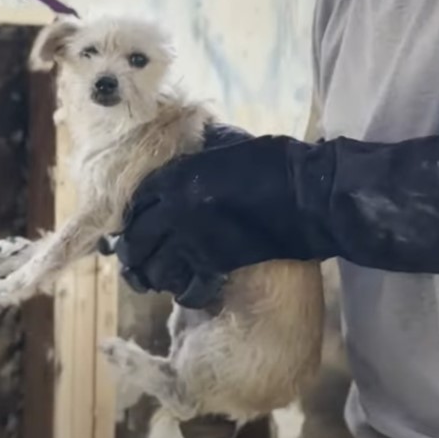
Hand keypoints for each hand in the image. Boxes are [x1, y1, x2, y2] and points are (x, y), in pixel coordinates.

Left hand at [114, 131, 314, 307]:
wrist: (307, 196)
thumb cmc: (273, 162)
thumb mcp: (227, 144)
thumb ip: (199, 150)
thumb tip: (187, 143)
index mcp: (175, 177)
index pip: (135, 202)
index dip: (131, 217)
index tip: (133, 226)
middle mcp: (175, 210)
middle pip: (135, 240)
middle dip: (133, 252)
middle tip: (138, 259)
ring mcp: (193, 240)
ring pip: (154, 269)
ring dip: (153, 276)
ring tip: (159, 278)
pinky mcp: (216, 265)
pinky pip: (186, 288)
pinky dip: (184, 294)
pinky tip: (187, 291)